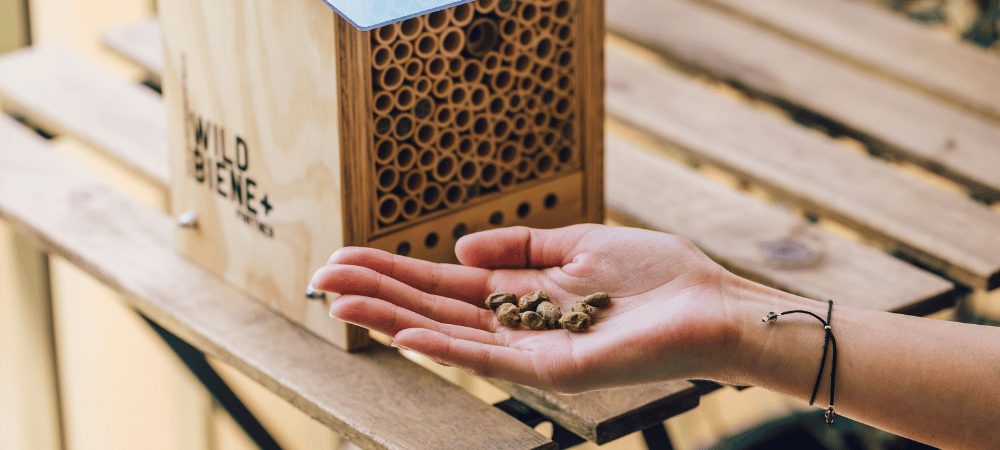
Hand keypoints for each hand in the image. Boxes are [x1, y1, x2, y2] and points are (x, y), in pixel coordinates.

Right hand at [311, 224, 743, 392]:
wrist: (713, 305)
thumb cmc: (658, 274)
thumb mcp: (579, 242)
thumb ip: (520, 246)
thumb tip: (458, 250)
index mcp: (522, 293)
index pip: (444, 285)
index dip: (394, 272)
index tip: (345, 259)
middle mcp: (517, 324)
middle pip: (433, 308)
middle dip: (377, 294)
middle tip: (320, 280)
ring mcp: (532, 349)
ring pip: (449, 334)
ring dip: (394, 319)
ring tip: (340, 303)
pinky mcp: (554, 368)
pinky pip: (491, 358)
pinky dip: (447, 346)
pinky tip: (407, 332)